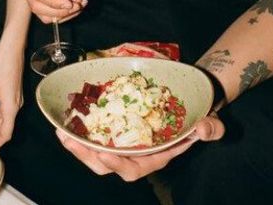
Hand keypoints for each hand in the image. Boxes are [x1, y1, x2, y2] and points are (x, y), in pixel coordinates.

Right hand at [22, 0, 87, 23]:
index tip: (70, 3)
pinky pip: (50, 16)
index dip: (54, 2)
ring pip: (44, 15)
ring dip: (65, 14)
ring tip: (81, 4)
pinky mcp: (41, 3)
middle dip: (60, 11)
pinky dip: (66, 15)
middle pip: (38, 8)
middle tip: (78, 5)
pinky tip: (78, 5)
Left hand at [56, 115, 224, 180]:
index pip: (131, 169)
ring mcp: (125, 143)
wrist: (194, 104)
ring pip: (96, 152)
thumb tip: (201, 129)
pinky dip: (82, 131)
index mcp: (154, 159)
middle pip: (105, 164)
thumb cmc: (200, 118)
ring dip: (78, 145)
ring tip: (62, 132)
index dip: (116, 163)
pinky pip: (97, 136)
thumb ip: (210, 129)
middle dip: (85, 155)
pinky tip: (69, 120)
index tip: (103, 152)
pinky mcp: (118, 130)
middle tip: (69, 140)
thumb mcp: (211, 124)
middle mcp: (136, 155)